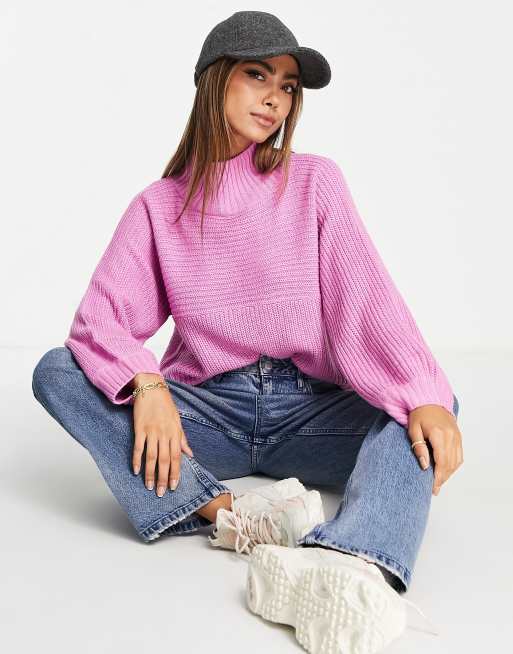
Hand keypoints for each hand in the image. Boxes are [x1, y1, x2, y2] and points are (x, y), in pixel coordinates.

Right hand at [131, 376, 193, 496]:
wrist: (151, 388)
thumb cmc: (165, 405)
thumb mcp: (178, 421)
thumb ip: (183, 439)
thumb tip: (191, 455)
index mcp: (175, 432)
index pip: (177, 457)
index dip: (176, 473)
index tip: (174, 486)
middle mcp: (164, 433)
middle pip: (164, 460)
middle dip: (163, 478)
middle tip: (161, 492)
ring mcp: (151, 431)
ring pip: (151, 457)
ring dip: (150, 473)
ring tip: (149, 486)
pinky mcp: (139, 428)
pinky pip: (138, 447)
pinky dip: (137, 460)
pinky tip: (136, 471)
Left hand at [408, 404, 463, 495]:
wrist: (429, 400)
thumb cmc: (418, 414)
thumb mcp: (413, 430)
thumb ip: (418, 447)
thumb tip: (425, 466)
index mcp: (439, 435)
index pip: (441, 461)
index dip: (438, 477)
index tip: (433, 488)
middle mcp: (451, 436)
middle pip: (450, 464)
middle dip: (443, 478)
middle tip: (435, 489)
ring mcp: (457, 437)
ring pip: (456, 461)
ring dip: (449, 474)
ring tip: (439, 482)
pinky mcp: (459, 436)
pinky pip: (459, 456)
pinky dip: (454, 466)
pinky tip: (446, 471)